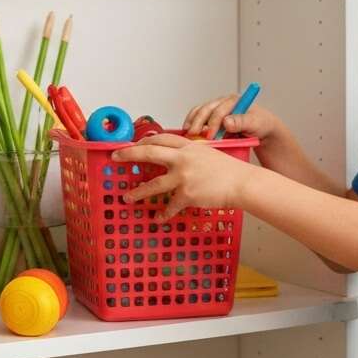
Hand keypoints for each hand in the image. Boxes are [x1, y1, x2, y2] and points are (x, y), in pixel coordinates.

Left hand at [111, 134, 257, 220]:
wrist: (241, 183)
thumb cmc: (229, 170)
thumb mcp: (209, 153)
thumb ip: (192, 154)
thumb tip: (178, 160)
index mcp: (188, 147)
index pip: (161, 138)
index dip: (145, 141)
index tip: (134, 144)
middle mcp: (183, 159)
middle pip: (149, 153)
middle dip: (129, 154)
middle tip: (115, 158)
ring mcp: (183, 176)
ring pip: (153, 184)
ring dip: (137, 192)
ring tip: (127, 197)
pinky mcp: (187, 194)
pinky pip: (170, 206)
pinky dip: (163, 214)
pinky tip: (158, 219)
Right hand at [183, 96, 289, 144]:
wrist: (262, 129)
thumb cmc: (261, 124)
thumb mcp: (256, 123)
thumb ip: (242, 122)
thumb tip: (226, 122)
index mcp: (234, 101)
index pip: (220, 110)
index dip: (213, 123)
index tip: (210, 136)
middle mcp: (223, 103)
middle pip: (206, 109)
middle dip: (198, 122)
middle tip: (194, 135)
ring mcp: (216, 109)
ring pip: (199, 111)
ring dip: (192, 122)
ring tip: (187, 134)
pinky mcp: (211, 116)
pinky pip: (198, 117)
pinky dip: (191, 123)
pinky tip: (188, 133)